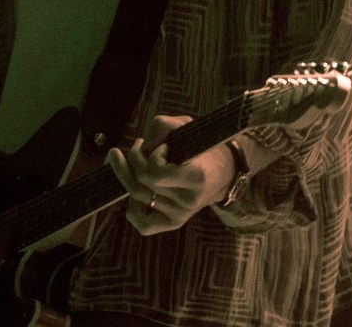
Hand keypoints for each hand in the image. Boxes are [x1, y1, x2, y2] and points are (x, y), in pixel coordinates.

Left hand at [107, 114, 234, 235]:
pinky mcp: (174, 223)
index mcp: (196, 176)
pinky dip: (132, 210)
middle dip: (135, 158)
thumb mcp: (187, 126)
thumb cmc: (201, 146)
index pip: (157, 173)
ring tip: (136, 159)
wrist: (223, 173)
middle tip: (139, 145)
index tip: (163, 146)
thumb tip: (142, 147)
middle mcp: (188, 200)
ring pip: (137, 198)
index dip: (153, 155)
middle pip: (142, 183)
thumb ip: (163, 126)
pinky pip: (144, 226)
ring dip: (128, 174)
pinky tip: (136, 191)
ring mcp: (181, 214)